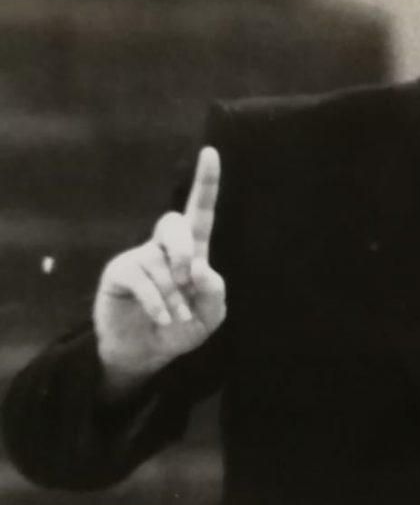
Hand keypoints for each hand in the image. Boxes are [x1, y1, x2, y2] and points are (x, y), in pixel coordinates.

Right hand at [93, 147, 225, 397]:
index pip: (201, 211)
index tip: (210, 152)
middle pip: (174, 223)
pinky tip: (161, 317)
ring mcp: (140, 257)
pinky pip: (142, 278)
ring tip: (175, 316)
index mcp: (193, 251)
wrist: (146, 352)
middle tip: (188, 279)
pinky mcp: (119, 272)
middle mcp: (165, 248)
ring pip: (159, 260)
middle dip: (184, 250)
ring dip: (173, 293)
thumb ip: (215, 291)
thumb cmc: (181, 327)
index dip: (206, 183)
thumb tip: (199, 266)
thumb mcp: (210, 314)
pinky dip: (157, 302)